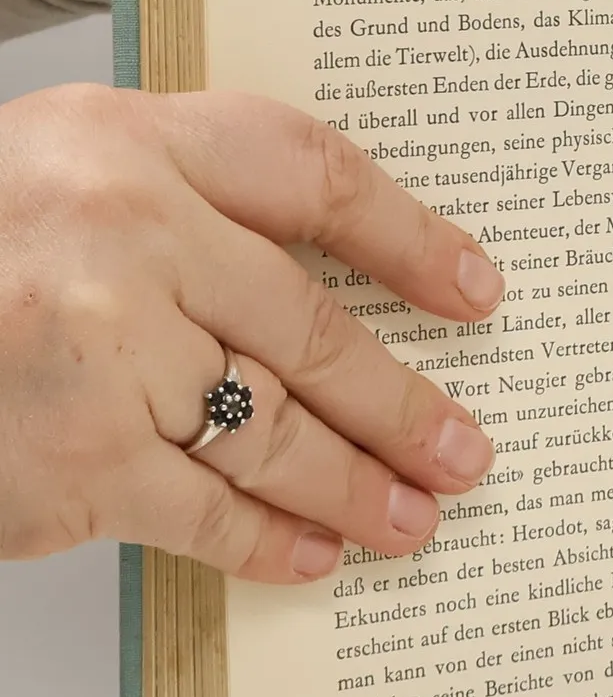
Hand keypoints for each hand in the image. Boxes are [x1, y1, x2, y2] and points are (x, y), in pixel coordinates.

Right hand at [0, 84, 503, 580]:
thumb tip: (331, 291)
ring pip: (276, 430)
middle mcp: (122, 232)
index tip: (477, 290)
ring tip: (416, 518)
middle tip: (464, 449)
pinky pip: (207, 510)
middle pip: (313, 326)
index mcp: (125, 141)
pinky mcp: (74, 459)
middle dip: (403, 404)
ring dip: (359, 487)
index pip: (313, 175)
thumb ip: (178, 211)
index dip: (412, 238)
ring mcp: (100, 351)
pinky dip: (271, 542)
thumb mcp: (51, 181)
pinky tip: (318, 555)